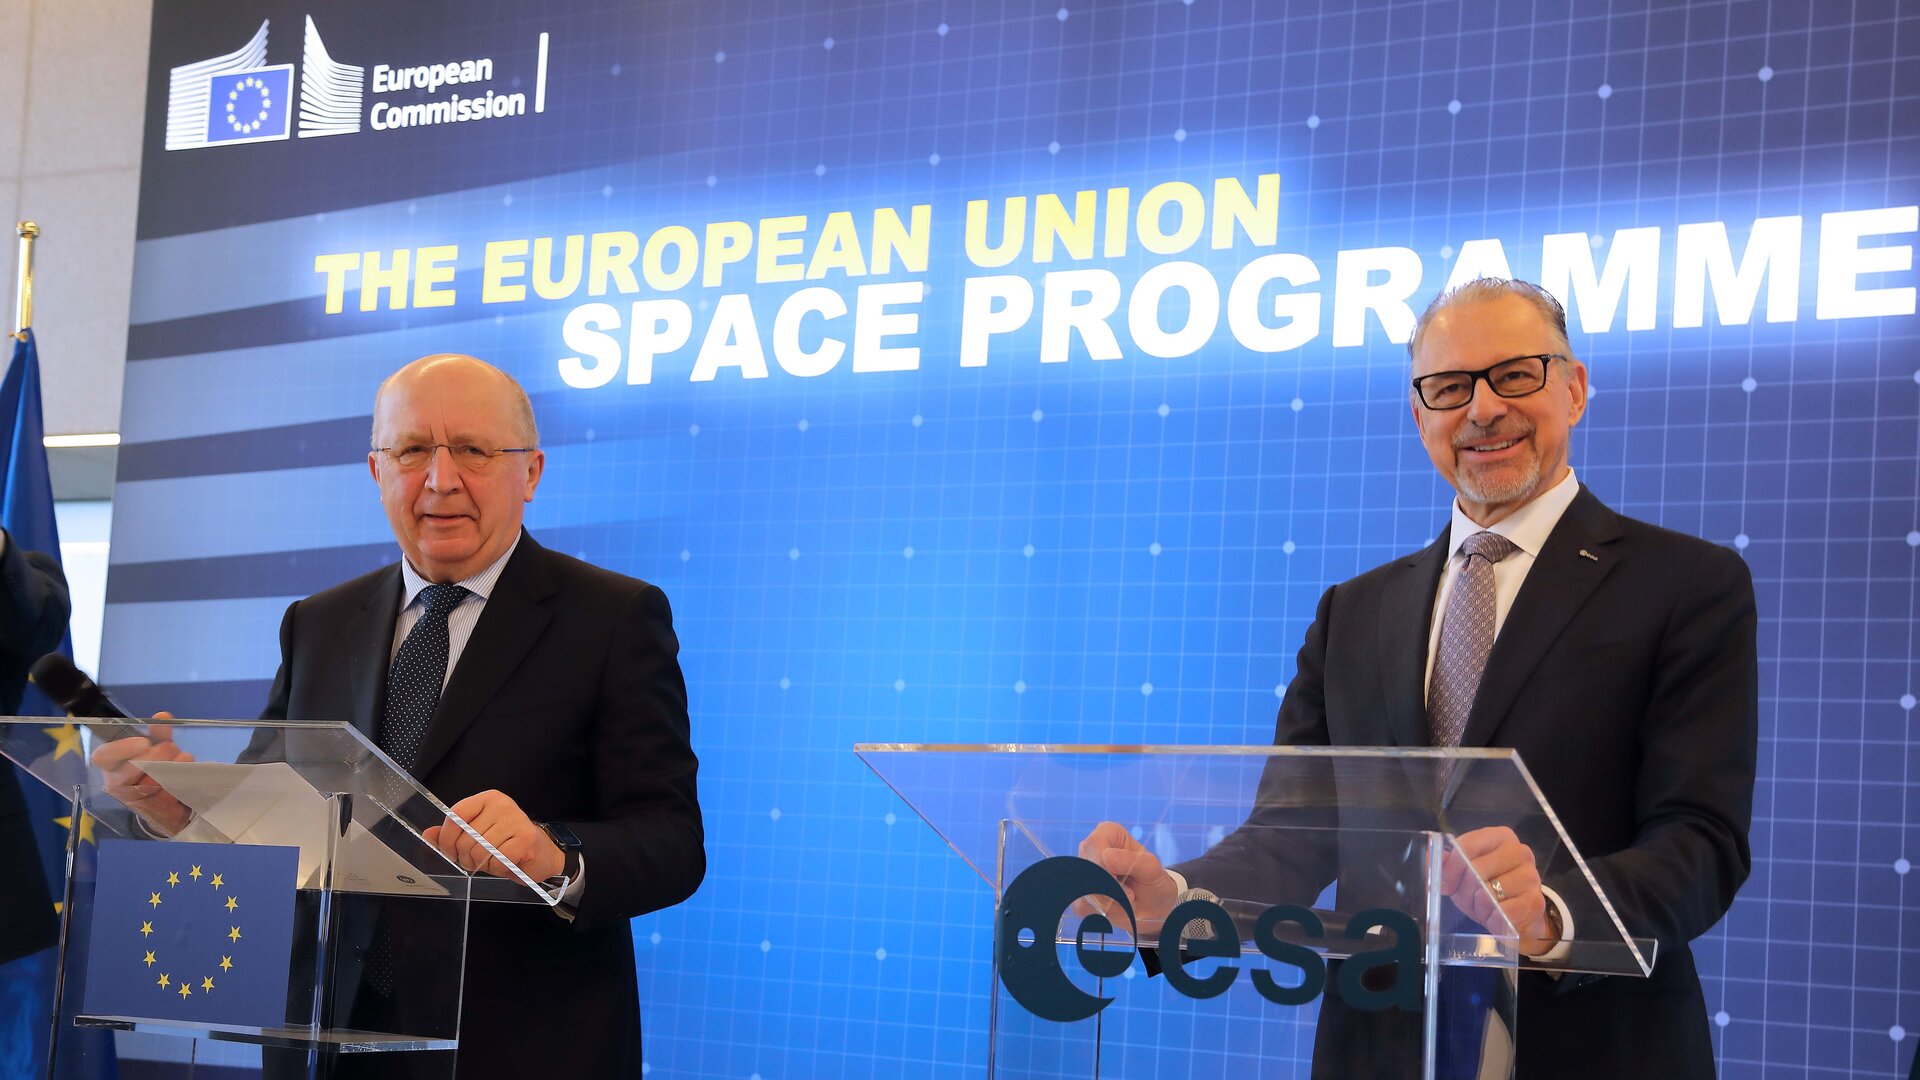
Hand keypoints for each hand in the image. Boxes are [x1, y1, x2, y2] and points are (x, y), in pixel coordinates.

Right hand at [89, 712, 194, 834]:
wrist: (167, 803)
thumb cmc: (155, 769)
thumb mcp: (157, 750)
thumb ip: (158, 735)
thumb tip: (162, 717)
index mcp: (113, 765)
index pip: (103, 756)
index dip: (121, 749)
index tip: (144, 742)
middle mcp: (117, 784)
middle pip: (128, 772)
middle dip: (154, 758)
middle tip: (171, 747)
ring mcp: (134, 801)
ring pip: (148, 786)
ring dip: (169, 769)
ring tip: (183, 759)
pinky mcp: (154, 813)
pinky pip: (165, 799)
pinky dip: (177, 785)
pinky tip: (186, 776)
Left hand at [423, 790, 563, 880]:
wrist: (541, 855)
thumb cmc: (506, 846)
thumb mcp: (475, 838)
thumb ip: (452, 835)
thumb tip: (428, 834)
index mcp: (487, 799)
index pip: (457, 814)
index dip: (447, 838)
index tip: (451, 853)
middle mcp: (502, 804)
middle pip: (467, 836)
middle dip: (467, 857)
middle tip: (477, 861)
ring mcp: (516, 819)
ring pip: (481, 850)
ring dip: (483, 864)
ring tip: (493, 862)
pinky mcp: (525, 838)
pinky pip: (497, 859)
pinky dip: (498, 868)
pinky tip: (507, 864)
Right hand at [1075, 821, 1182, 926]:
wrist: (1154, 906)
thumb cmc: (1153, 881)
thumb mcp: (1152, 869)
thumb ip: (1132, 861)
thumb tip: (1106, 856)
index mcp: (1108, 833)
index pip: (1094, 845)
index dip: (1104, 866)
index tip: (1121, 879)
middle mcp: (1091, 849)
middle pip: (1086, 868)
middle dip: (1109, 888)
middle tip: (1131, 895)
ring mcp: (1083, 871)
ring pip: (1084, 889)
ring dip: (1110, 902)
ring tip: (1128, 900)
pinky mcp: (1081, 894)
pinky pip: (1082, 905)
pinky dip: (1104, 911)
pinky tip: (1118, 907)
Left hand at [1440, 826, 1557, 956]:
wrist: (1519, 915)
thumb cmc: (1488, 889)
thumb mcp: (1463, 875)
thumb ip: (1446, 863)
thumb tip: (1430, 856)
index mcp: (1500, 837)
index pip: (1467, 846)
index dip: (1451, 868)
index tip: (1445, 885)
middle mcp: (1519, 852)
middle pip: (1476, 869)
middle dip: (1465, 890)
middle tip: (1467, 899)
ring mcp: (1530, 876)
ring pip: (1489, 892)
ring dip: (1479, 907)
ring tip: (1482, 909)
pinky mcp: (1535, 902)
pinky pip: (1503, 912)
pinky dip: (1492, 919)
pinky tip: (1494, 919)